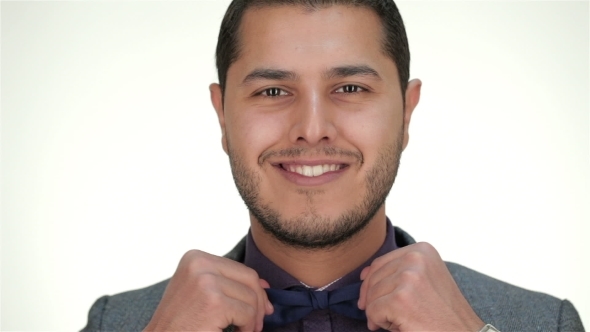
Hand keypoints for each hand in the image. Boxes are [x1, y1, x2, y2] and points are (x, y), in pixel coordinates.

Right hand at [144, 250, 272, 331]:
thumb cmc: (180, 322)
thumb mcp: (201, 292)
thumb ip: (228, 283)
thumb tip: (264, 284)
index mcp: (195, 257)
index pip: (239, 269)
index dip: (254, 290)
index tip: (260, 308)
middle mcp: (199, 264)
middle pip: (249, 279)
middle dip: (258, 303)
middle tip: (256, 323)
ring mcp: (206, 281)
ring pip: (251, 297)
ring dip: (252, 318)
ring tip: (242, 330)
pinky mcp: (213, 302)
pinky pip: (247, 313)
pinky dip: (247, 328)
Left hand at [358, 242, 483, 330]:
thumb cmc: (443, 312)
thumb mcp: (423, 281)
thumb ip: (396, 271)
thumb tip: (364, 274)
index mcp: (422, 250)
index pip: (380, 263)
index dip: (371, 284)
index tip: (372, 299)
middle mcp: (416, 258)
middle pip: (372, 279)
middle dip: (373, 300)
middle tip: (387, 316)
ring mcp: (409, 277)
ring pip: (371, 296)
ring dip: (380, 313)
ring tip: (401, 320)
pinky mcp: (401, 299)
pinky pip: (373, 311)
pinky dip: (380, 323)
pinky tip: (400, 327)